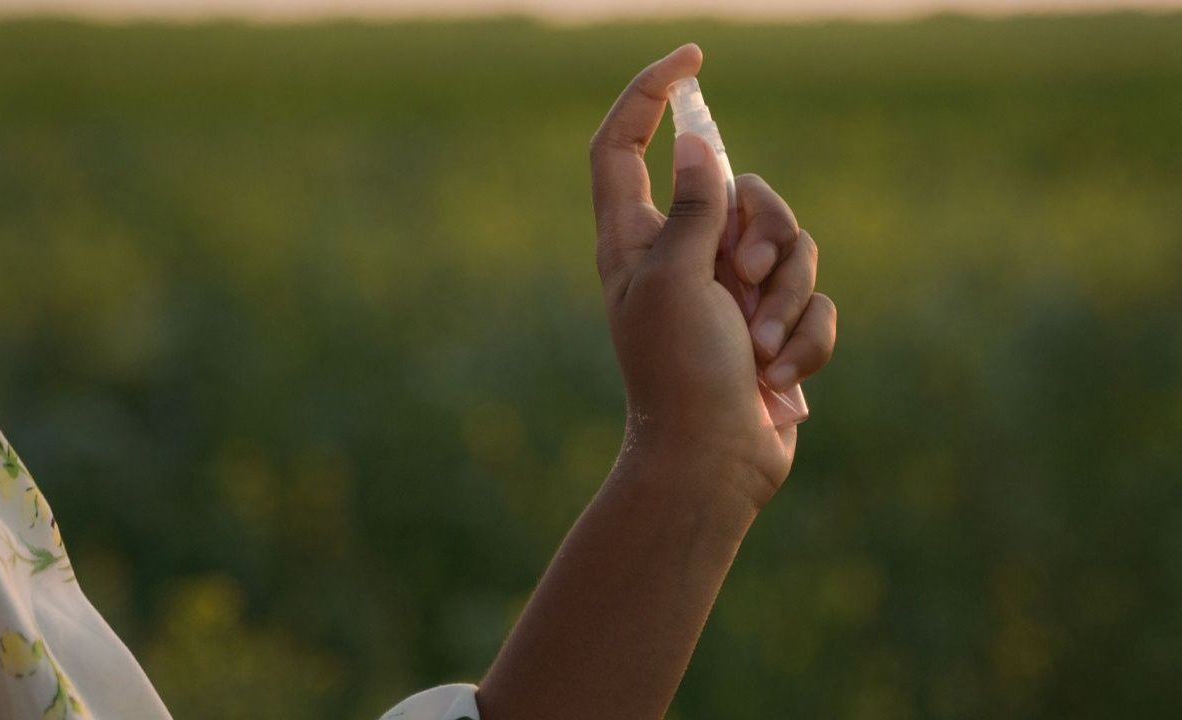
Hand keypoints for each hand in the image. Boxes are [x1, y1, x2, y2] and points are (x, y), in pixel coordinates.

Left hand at [589, 43, 836, 508]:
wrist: (714, 464)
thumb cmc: (679, 374)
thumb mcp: (677, 279)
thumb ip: (692, 209)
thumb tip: (697, 144)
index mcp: (637, 240)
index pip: (624, 145)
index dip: (649, 95)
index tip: (693, 58)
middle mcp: (685, 256)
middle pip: (743, 191)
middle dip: (764, 232)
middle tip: (746, 281)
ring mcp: (733, 293)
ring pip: (793, 246)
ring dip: (786, 301)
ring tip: (760, 351)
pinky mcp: (775, 326)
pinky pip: (815, 302)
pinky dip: (804, 339)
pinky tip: (778, 381)